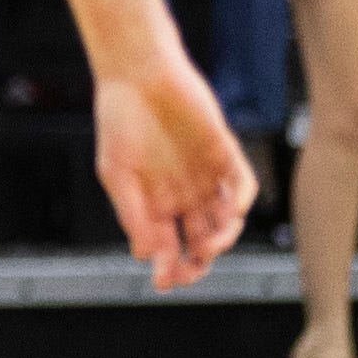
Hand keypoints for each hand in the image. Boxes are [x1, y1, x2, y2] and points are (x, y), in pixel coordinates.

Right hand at [94, 54, 249, 290]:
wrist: (139, 75)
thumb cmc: (119, 120)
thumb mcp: (115, 174)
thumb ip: (131, 214)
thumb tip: (145, 255)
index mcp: (154, 201)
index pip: (168, 245)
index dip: (169, 267)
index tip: (165, 282)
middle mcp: (183, 193)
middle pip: (200, 239)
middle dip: (198, 261)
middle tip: (192, 271)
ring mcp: (207, 175)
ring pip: (224, 220)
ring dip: (220, 238)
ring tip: (209, 247)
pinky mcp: (225, 153)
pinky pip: (241, 185)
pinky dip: (239, 202)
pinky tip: (228, 214)